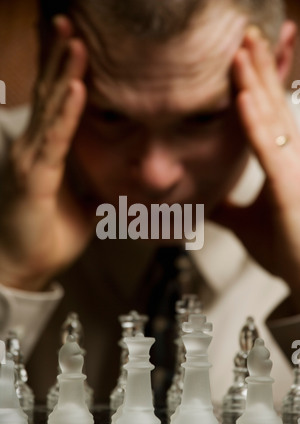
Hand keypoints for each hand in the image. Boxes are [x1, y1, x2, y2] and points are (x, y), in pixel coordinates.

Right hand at [0, 16, 92, 290]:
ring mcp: (31, 159)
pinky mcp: (34, 177)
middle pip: (51, 96)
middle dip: (62, 59)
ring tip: (76, 41)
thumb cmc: (47, 236)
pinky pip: (55, 139)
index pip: (58, 105)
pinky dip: (66, 113)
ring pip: (51, 109)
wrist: (25, 267)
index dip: (66, 73)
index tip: (78, 44)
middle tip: (72, 23)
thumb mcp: (83, 207)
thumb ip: (96, 188)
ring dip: (65, 73)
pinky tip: (76, 88)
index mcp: (47, 153)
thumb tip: (118, 183)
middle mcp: (35, 148)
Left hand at [212, 26, 299, 304]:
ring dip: (256, 81)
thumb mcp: (246, 222)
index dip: (256, 82)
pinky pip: (270, 150)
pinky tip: (243, 99)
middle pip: (272, 104)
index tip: (241, 54)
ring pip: (272, 118)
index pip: (267, 114)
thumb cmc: (288, 251)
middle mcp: (293, 157)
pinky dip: (255, 124)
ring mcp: (296, 170)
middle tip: (243, 31)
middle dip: (258, 67)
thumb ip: (227, 207)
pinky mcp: (291, 188)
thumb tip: (205, 200)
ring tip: (241, 47)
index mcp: (282, 161)